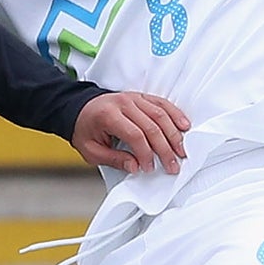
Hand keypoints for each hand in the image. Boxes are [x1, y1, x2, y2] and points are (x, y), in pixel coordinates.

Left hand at [71, 92, 190, 174]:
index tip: (149, 167)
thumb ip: (113, 159)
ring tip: (182, 151)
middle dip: (165, 149)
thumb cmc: (84, 129)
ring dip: (174, 134)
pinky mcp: (141, 97)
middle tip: (173, 165)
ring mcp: (134, 98)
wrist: (79, 108)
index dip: (145, 153)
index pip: (135, 135)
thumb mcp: (91, 150)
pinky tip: (184, 126)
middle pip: (152, 126)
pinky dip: (175, 115)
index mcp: (108, 115)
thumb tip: (135, 167)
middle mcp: (123, 103)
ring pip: (161, 114)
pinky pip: (162, 103)